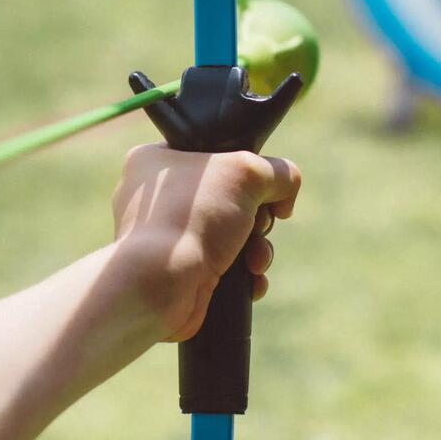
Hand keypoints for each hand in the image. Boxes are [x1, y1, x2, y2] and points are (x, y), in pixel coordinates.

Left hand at [111, 146, 302, 341]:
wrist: (160, 286)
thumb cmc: (189, 219)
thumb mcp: (246, 173)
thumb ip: (278, 172)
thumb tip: (285, 194)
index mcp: (156, 161)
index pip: (215, 152)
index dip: (246, 169)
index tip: (261, 186)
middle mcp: (158, 199)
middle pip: (231, 197)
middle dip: (258, 217)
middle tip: (257, 224)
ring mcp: (169, 238)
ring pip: (233, 234)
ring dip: (257, 248)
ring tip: (255, 261)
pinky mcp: (182, 272)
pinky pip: (226, 266)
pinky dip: (245, 273)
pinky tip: (251, 281)